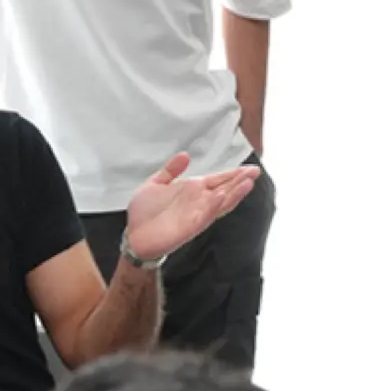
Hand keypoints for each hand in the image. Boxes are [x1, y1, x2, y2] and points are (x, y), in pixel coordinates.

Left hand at [123, 153, 259, 261]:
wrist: (134, 236)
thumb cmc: (144, 214)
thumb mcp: (155, 184)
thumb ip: (171, 170)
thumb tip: (185, 155)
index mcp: (193, 190)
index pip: (219, 180)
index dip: (234, 174)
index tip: (249, 167)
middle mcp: (199, 201)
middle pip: (226, 189)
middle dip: (241, 180)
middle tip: (256, 171)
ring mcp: (198, 213)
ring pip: (222, 201)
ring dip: (235, 192)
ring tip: (248, 181)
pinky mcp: (192, 224)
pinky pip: (208, 213)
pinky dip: (216, 205)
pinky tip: (225, 195)